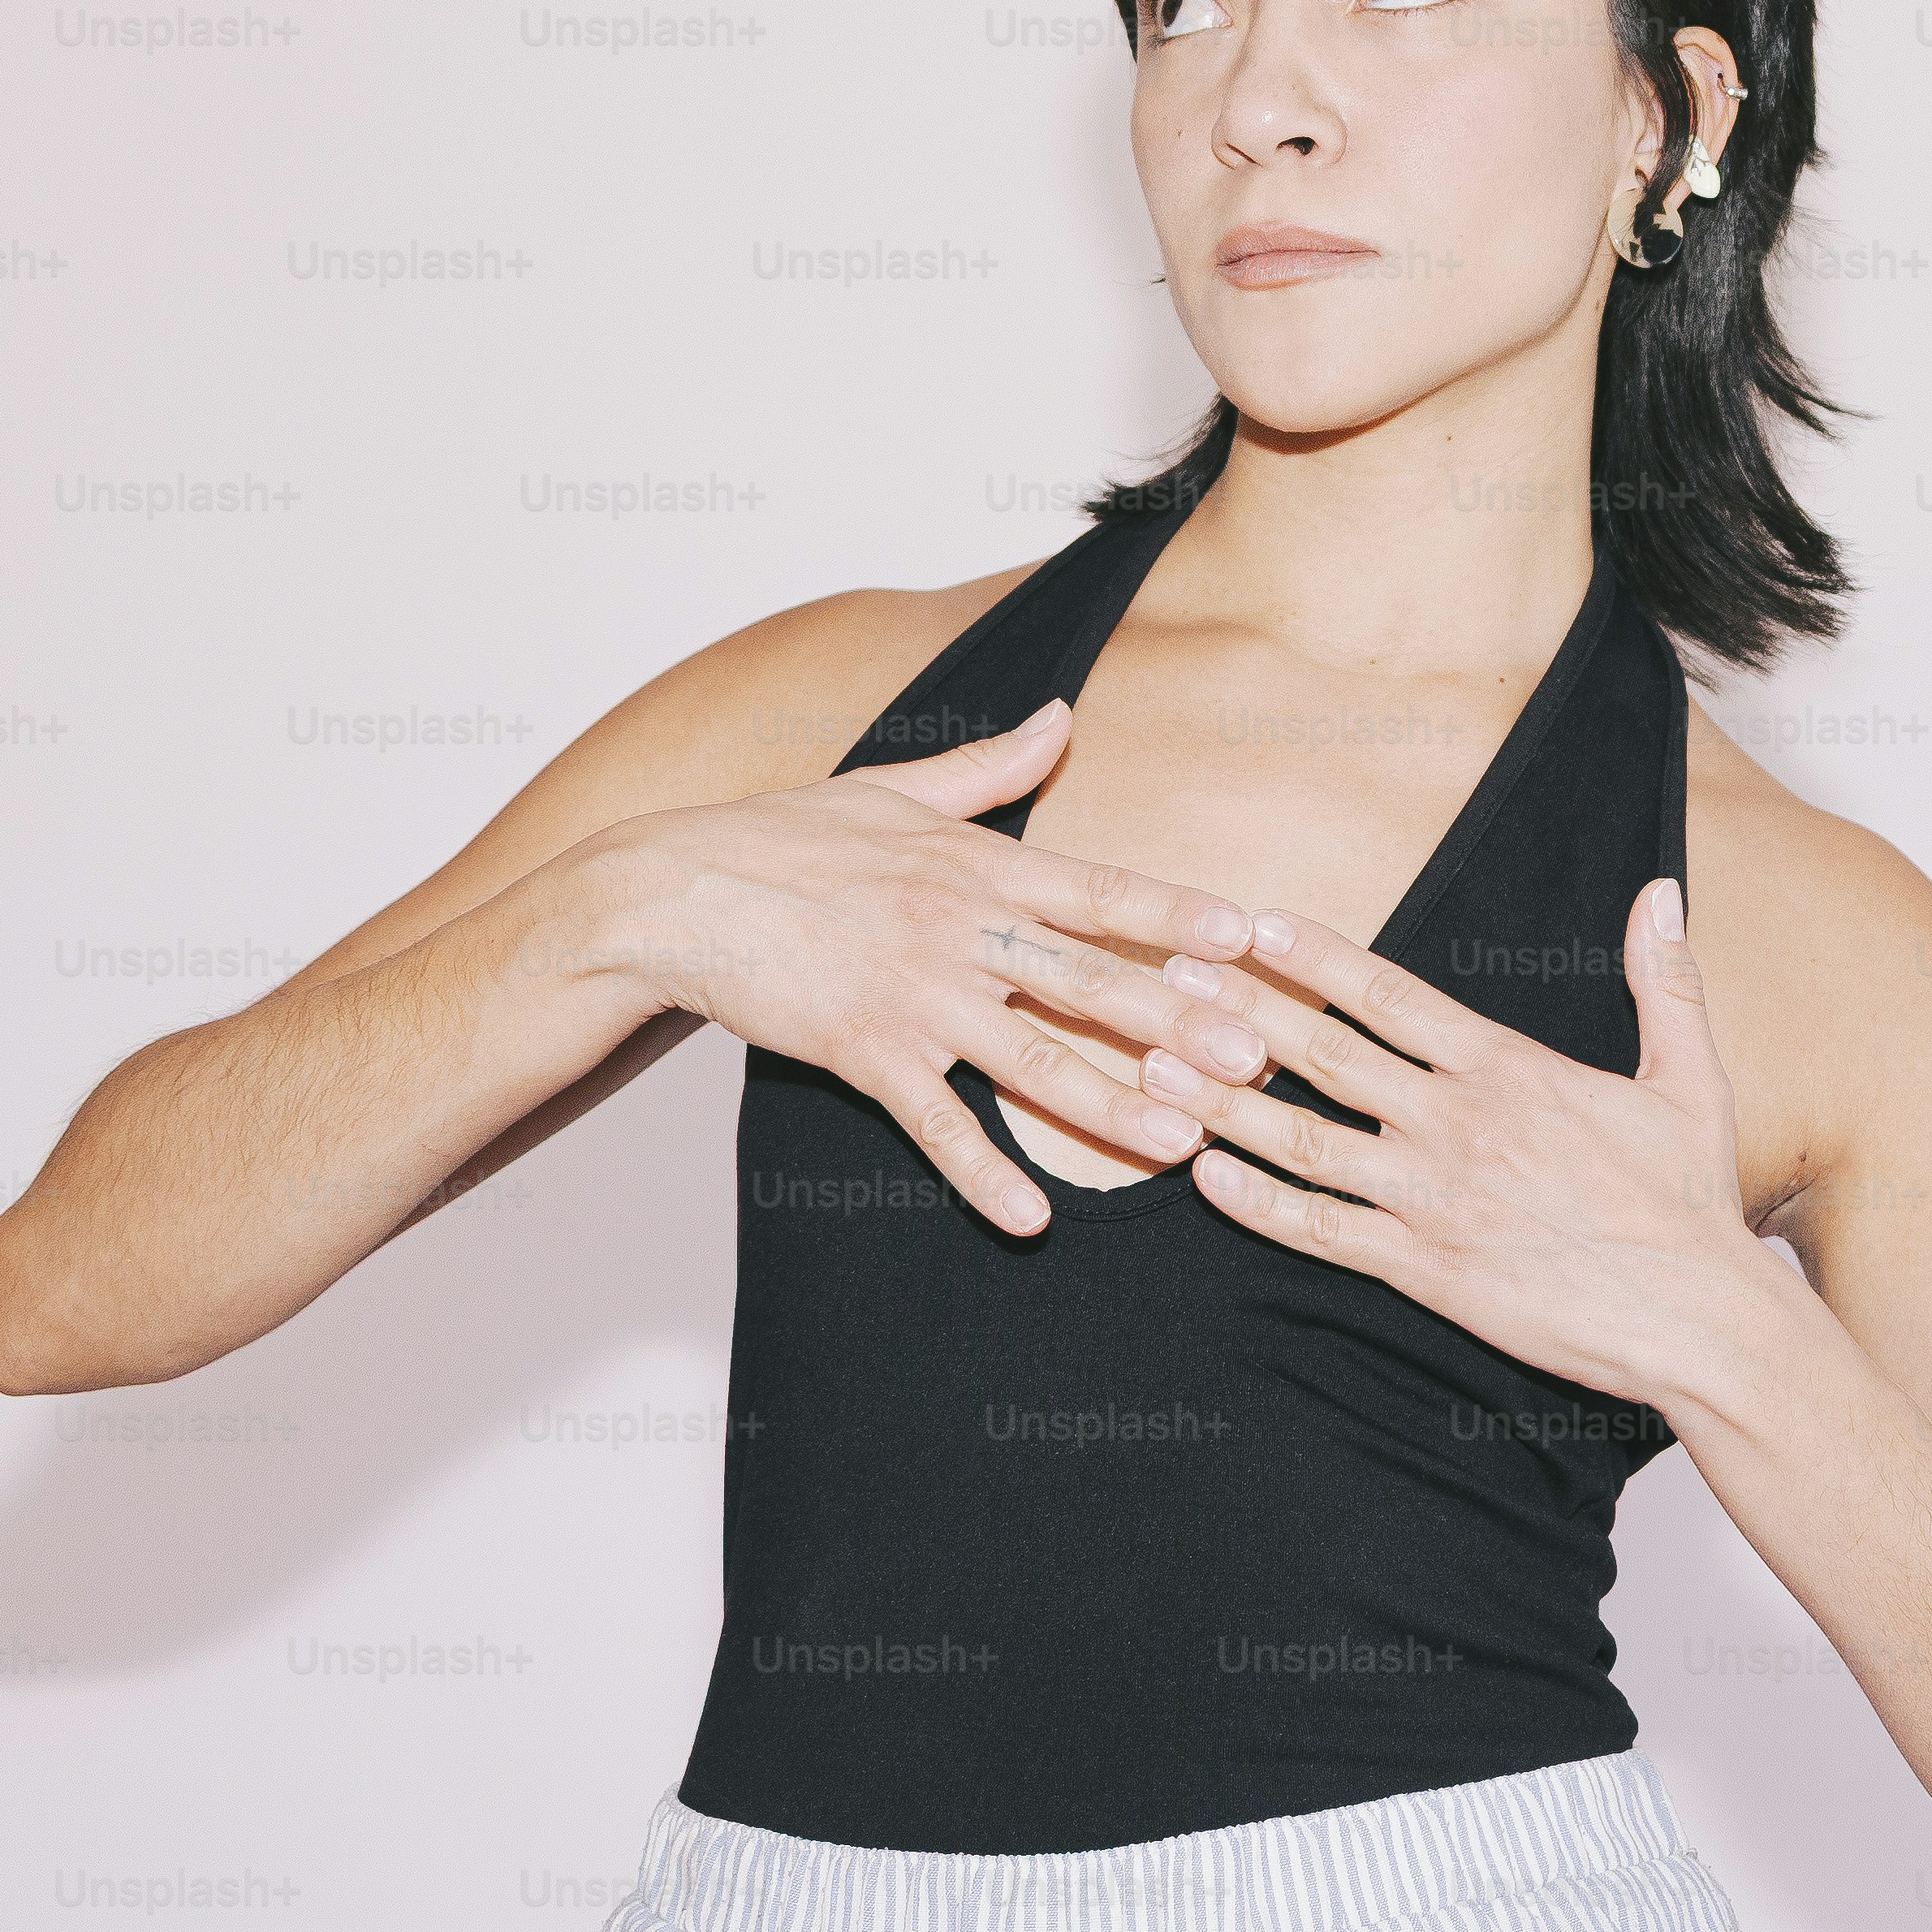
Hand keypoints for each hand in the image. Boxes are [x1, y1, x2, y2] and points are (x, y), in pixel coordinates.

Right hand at [577, 700, 1272, 1232]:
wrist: (675, 889)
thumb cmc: (785, 834)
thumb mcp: (895, 786)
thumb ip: (991, 765)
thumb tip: (1062, 714)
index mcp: (975, 865)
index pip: (1099, 889)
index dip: (1177, 913)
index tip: (1250, 936)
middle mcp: (957, 927)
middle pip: (1088, 979)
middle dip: (1178, 1022)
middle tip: (1256, 1060)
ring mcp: (911, 994)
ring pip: (1030, 1057)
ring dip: (1110, 1105)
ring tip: (1181, 1143)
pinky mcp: (861, 1051)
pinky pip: (934, 1121)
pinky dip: (982, 1171)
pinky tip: (1031, 1217)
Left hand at [1131, 875, 1772, 1409]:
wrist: (1700, 1318)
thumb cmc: (1693, 1202)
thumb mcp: (1691, 1078)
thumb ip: (1664, 981)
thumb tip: (1663, 892)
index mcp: (1509, 1067)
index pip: (1391, 995)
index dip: (1317, 955)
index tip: (1256, 922)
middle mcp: (1458, 1122)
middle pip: (1324, 1053)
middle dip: (1239, 1009)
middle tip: (1168, 975)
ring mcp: (1433, 1198)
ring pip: (1303, 1139)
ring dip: (1221, 1101)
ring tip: (1153, 1066)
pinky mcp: (1425, 1269)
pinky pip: (1320, 1232)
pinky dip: (1256, 1205)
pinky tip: (1203, 1178)